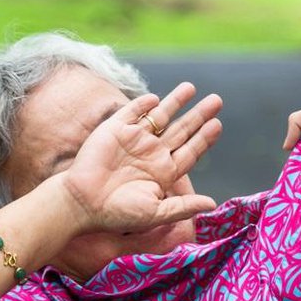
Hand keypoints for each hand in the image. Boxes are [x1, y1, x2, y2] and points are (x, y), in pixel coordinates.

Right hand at [60, 82, 222, 232]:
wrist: (81, 203)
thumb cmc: (117, 213)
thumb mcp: (155, 213)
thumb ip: (183, 207)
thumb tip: (213, 204)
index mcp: (163, 172)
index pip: (190, 151)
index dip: (204, 138)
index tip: (218, 124)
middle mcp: (151, 154)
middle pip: (182, 130)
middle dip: (199, 115)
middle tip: (217, 100)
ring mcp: (134, 140)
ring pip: (160, 116)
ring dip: (176, 101)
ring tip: (191, 87)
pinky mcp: (115, 130)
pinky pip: (133, 112)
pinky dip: (144, 104)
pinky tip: (156, 97)